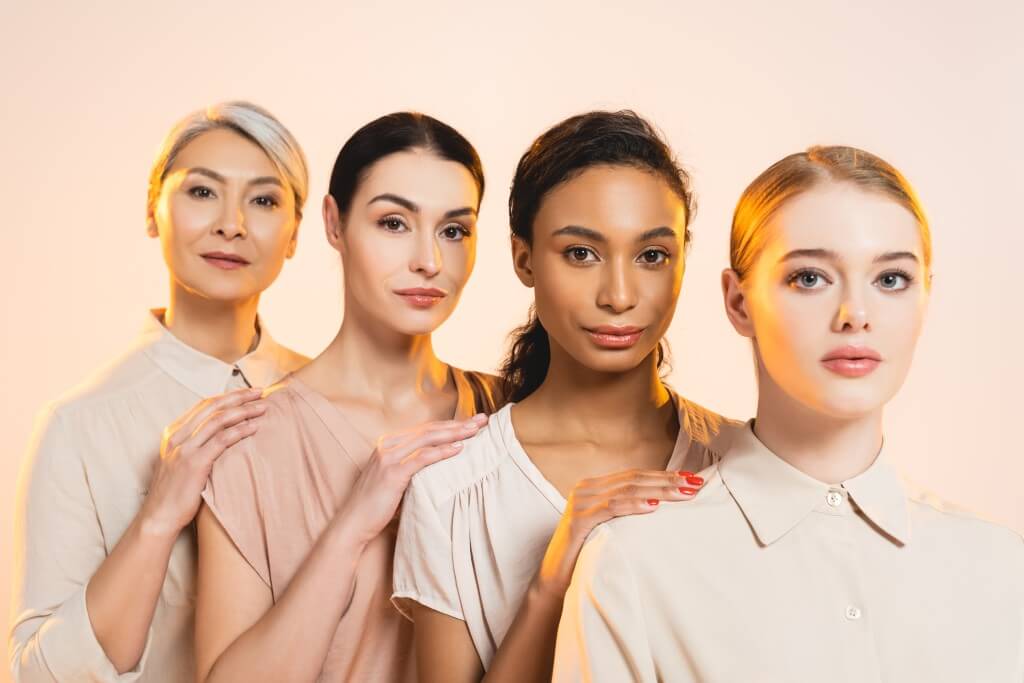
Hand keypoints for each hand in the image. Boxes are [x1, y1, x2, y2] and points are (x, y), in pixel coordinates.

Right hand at [139, 387, 266, 537]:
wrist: (158, 517)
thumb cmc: (173, 494)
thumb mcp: (179, 463)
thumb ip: (193, 446)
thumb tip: (218, 436)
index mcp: (173, 434)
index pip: (203, 406)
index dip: (227, 396)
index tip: (247, 393)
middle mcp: (177, 437)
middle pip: (212, 407)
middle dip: (238, 396)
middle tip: (260, 392)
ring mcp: (185, 449)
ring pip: (218, 420)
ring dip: (244, 411)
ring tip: (263, 407)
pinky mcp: (194, 462)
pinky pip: (222, 440)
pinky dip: (240, 430)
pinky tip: (255, 427)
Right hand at [335, 413, 488, 545]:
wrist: (353, 523)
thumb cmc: (376, 504)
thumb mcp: (395, 478)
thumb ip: (412, 466)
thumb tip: (440, 463)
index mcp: (389, 443)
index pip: (426, 429)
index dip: (450, 424)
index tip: (472, 422)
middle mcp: (388, 445)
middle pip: (430, 429)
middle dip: (458, 424)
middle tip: (482, 420)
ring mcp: (388, 457)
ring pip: (427, 439)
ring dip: (454, 433)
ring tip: (475, 430)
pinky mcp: (392, 473)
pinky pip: (422, 458)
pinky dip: (442, 452)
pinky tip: (458, 449)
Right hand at [535, 468, 705, 596]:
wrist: (556, 578)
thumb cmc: (586, 553)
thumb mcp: (608, 526)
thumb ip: (625, 511)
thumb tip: (661, 504)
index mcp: (593, 486)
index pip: (634, 475)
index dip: (663, 475)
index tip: (690, 477)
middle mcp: (585, 488)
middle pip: (633, 479)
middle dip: (667, 481)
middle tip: (695, 483)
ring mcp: (580, 502)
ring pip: (626, 490)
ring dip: (658, 490)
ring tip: (683, 493)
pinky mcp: (578, 520)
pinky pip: (610, 508)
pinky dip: (634, 505)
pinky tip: (654, 506)